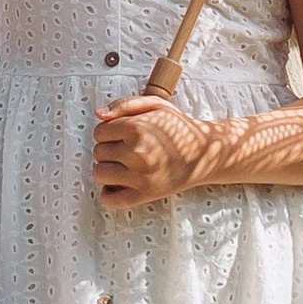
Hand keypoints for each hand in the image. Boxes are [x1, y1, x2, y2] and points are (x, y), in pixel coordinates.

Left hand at [92, 93, 209, 205]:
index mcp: (136, 128)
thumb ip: (124, 104)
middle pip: (98, 152)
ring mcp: (140, 176)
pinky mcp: (145, 194)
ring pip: (99, 173)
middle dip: (108, 149)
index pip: (99, 132)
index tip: (122, 135)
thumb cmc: (178, 127)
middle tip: (126, 149)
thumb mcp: (156, 104)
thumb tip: (98, 113)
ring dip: (107, 169)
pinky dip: (108, 194)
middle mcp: (136, 152)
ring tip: (122, 165)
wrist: (204, 153)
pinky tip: (117, 184)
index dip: (108, 132)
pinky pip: (111, 199)